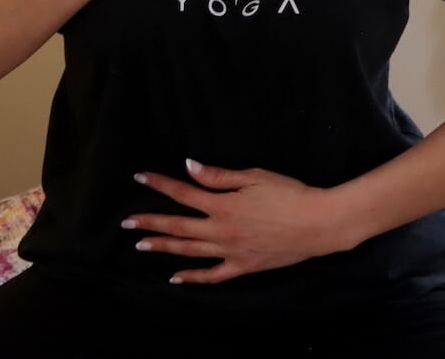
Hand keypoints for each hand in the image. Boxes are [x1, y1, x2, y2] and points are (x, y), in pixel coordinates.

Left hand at [122, 159, 352, 284]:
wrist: (318, 223)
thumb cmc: (289, 193)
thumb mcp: (253, 176)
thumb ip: (218, 176)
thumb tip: (189, 167)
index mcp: (222, 205)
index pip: (183, 193)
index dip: (159, 184)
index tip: (139, 177)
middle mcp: (221, 230)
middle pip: (178, 226)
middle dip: (150, 223)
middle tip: (126, 223)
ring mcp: (231, 252)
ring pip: (189, 252)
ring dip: (163, 248)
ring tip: (141, 245)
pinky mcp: (243, 267)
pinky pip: (212, 276)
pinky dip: (192, 278)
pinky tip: (175, 278)